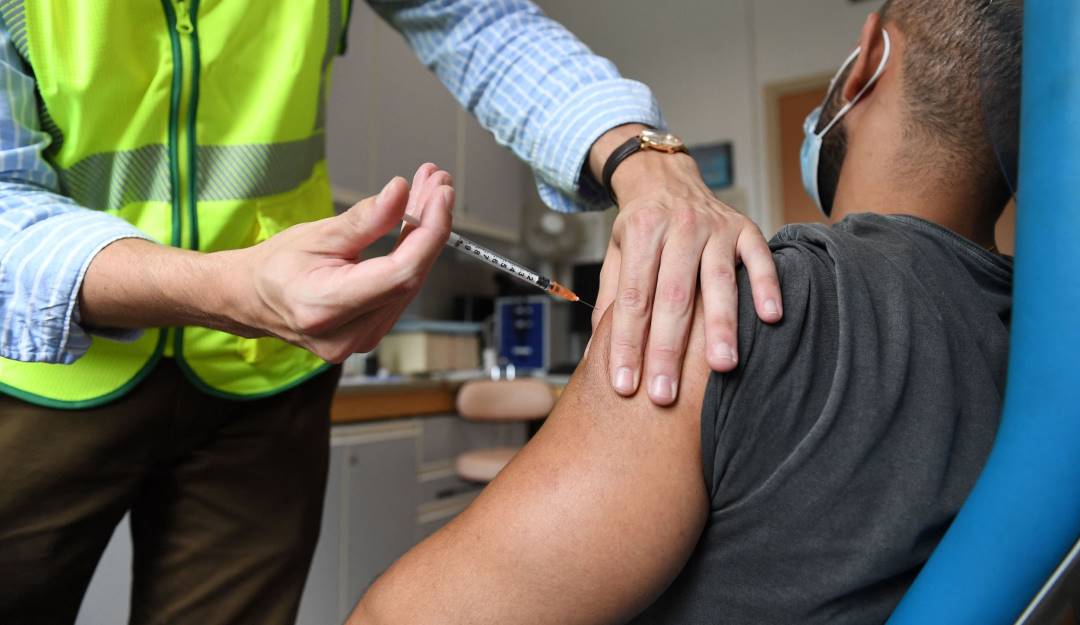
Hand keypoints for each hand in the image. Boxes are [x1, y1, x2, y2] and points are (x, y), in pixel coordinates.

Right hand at [228, 163, 452, 362]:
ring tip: (429, 192)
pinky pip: (402, 290)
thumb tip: (401, 193)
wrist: (253, 299)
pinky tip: (417, 222)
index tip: (441, 196)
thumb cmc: (277, 266)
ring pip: (411, 282)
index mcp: (326, 307)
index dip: (428, 234)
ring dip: (425, 236)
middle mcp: (349, 334)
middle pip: (411, 277)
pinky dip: (413, 254)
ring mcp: (362, 340)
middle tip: (437, 183)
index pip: (400, 274)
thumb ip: (364, 219)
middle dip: (430, 226)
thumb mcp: (316, 233)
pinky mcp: (371, 333)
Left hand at [588, 125, 781, 405]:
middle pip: (673, 297)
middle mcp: (678, 229)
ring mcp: (715, 227)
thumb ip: (611, 301)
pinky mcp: (745, 228)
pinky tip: (770, 318)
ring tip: (720, 367)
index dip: (627, 344)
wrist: (666, 176)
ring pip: (717, 282)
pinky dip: (766, 286)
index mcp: (641, 234)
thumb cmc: (640, 226)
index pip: (633, 300)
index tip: (625, 385)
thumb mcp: (616, 254)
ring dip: (720, 326)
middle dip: (668, 350)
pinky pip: (759, 258)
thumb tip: (593, 355)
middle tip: (664, 394)